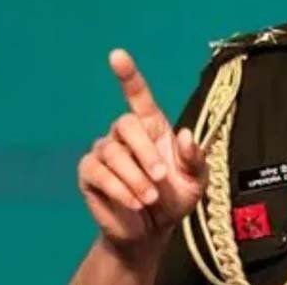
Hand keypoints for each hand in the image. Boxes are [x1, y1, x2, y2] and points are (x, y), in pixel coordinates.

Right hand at [77, 49, 206, 252]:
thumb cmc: (176, 199)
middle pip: (126, 124)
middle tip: (159, 178)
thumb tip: (185, 134)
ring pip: (113, 152)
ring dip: (135, 178)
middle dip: (145, 152)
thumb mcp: (196, 180)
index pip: (138, 95)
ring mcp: (105, 152)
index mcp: (153, 127)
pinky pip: (99, 172)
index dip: (128, 75)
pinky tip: (134, 202)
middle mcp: (126, 134)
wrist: (152, 231)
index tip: (117, 55)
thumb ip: (195, 158)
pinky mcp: (90, 173)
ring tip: (149, 198)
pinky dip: (120, 189)